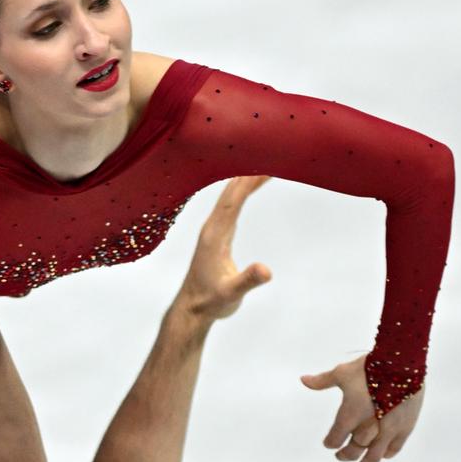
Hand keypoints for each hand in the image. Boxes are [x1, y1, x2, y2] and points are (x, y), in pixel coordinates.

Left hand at [171, 176, 272, 325]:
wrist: (193, 309)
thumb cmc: (211, 301)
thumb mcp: (231, 294)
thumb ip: (247, 281)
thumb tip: (266, 270)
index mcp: (214, 236)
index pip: (231, 202)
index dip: (246, 183)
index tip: (264, 165)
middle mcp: (211, 228)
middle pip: (229, 193)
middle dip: (247, 172)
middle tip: (267, 152)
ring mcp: (213, 231)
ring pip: (228, 197)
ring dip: (244, 179)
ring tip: (262, 162)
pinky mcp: (217, 236)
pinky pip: (229, 206)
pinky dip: (240, 192)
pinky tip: (248, 186)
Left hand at [301, 357, 423, 461]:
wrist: (401, 364)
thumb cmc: (369, 368)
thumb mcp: (342, 373)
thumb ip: (322, 381)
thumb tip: (303, 380)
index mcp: (350, 415)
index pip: (336, 437)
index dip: (330, 442)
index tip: (329, 444)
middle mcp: (368, 427)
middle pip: (354, 449)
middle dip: (346, 454)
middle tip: (341, 456)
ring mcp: (388, 429)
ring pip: (374, 454)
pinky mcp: (405, 427)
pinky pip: (394, 447)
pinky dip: (387, 453)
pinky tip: (382, 455)